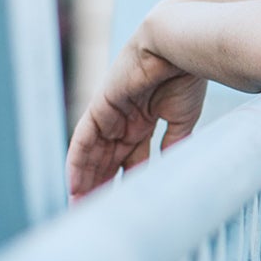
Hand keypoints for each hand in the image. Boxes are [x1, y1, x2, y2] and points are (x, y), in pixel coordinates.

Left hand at [66, 26, 209, 197]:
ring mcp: (111, 113)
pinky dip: (77, 162)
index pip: (130, 157)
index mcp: (146, 119)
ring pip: (94, 153)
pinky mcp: (100, 107)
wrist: (179, 46)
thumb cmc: (187, 76)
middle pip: (109, 159)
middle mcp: (125, 118)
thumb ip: (173, 144)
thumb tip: (170, 169)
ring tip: (80, 206)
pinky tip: (74, 184)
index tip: (124, 206)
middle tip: (94, 213)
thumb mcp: (182, 119)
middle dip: (102, 185)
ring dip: (87, 179)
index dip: (126, 181)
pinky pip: (83, 140)